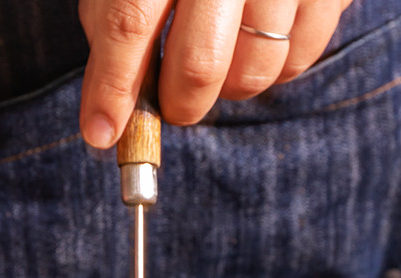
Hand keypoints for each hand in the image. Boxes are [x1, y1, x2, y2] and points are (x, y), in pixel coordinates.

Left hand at [79, 0, 353, 145]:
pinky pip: (298, 60)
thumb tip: (106, 116)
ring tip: (222, 60)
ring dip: (228, 90)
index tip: (102, 132)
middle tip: (173, 105)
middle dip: (179, 105)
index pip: (127, 22)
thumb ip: (114, 29)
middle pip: (200, 63)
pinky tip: (257, 43)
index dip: (113, 86)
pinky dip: (273, 71)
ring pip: (253, 70)